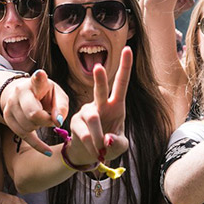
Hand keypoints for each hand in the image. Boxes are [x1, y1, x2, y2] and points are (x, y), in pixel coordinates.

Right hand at [2, 70, 70, 155]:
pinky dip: (37, 145)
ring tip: (44, 121)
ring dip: (39, 128)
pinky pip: (23, 136)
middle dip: (45, 121)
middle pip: (33, 114)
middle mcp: (19, 92)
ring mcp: (10, 105)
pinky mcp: (7, 118)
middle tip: (51, 118)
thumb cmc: (45, 94)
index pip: (36, 80)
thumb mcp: (57, 95)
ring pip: (27, 127)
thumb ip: (61, 106)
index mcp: (35, 83)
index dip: (38, 78)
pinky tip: (47, 152)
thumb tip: (58, 122)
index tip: (40, 75)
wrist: (21, 93)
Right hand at [66, 47, 132, 165]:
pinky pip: (84, 133)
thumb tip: (106, 140)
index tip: (127, 49)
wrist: (88, 154)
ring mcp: (86, 112)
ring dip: (98, 137)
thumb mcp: (119, 146)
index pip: (121, 84)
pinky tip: (94, 151)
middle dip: (99, 80)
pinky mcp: (75, 122)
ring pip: (92, 119)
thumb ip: (118, 143)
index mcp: (116, 106)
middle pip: (100, 91)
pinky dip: (91, 145)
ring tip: (101, 150)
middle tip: (97, 68)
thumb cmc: (107, 145)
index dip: (125, 67)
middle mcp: (100, 105)